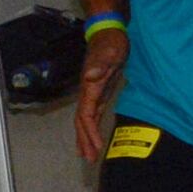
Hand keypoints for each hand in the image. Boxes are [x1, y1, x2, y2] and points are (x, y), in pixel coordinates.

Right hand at [75, 29, 126, 165]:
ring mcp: (92, 92)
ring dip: (85, 137)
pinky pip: (91, 114)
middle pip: (82, 121)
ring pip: (84, 120)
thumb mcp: (110, 52)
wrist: (108, 32)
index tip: (95, 146)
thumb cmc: (110, 42)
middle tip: (88, 159)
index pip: (87, 114)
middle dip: (84, 140)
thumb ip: (101, 64)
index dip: (89, 131)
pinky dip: (90, 127)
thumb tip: (90, 76)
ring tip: (87, 155)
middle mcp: (88, 92)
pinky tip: (92, 136)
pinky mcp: (98, 91)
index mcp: (90, 87)